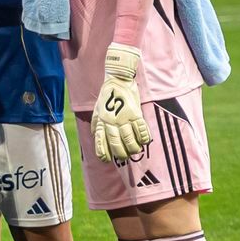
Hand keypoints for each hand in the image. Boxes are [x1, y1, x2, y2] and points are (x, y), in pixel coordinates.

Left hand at [91, 44, 149, 161]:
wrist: (117, 80)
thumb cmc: (106, 96)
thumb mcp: (96, 110)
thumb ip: (96, 124)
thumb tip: (95, 136)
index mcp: (101, 121)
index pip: (100, 141)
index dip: (103, 152)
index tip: (106, 160)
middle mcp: (111, 121)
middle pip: (116, 143)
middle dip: (121, 153)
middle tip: (124, 157)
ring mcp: (123, 118)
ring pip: (129, 139)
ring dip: (133, 148)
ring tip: (135, 151)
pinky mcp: (135, 113)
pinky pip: (141, 129)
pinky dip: (144, 138)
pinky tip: (144, 142)